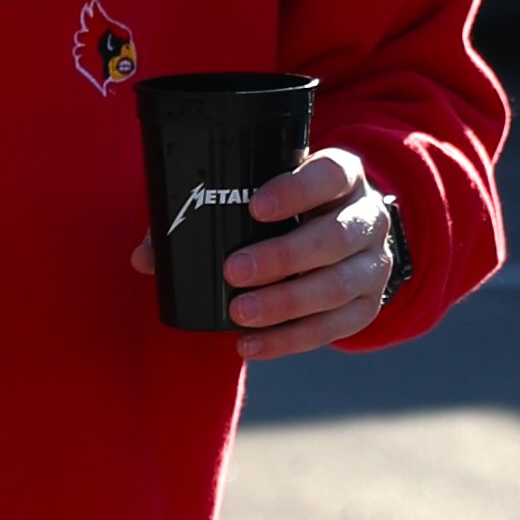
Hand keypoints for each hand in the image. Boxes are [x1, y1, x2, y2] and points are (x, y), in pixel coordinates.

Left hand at [128, 147, 395, 360]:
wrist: (346, 231)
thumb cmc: (288, 207)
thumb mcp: (263, 191)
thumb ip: (205, 212)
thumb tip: (144, 256)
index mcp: (343, 174)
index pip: (330, 174)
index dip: (296, 191)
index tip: (254, 207)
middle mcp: (369, 216)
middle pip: (336, 237)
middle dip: (283, 257)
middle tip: (233, 271)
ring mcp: (375, 263)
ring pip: (339, 286)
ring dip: (286, 304)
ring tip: (238, 314)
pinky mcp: (370, 305)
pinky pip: (336, 328)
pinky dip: (291, 340)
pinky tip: (252, 344)